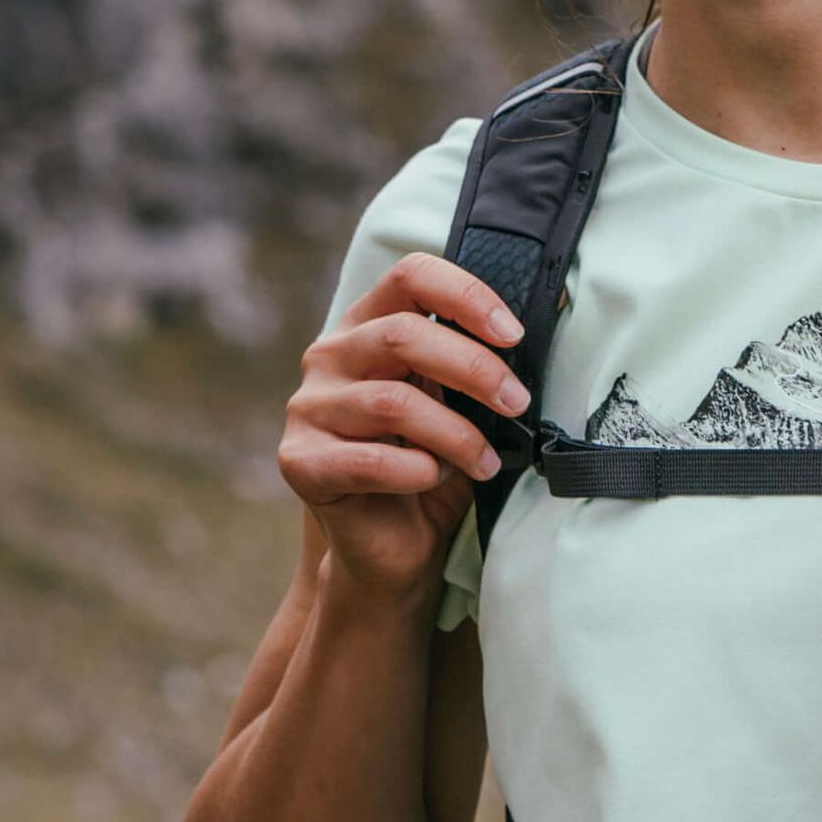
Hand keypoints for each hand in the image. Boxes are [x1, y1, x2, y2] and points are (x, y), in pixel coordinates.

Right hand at [277, 251, 524, 603]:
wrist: (392, 545)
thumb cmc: (429, 464)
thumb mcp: (455, 403)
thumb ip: (468, 366)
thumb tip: (521, 343)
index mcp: (369, 324)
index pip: (411, 276)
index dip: (466, 295)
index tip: (512, 334)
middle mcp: (329, 355)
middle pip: (403, 336)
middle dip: (474, 368)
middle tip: (516, 402)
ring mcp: (308, 407)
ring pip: (392, 402)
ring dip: (456, 434)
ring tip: (487, 461)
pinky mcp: (299, 461)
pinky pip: (370, 459)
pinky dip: (418, 470)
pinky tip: (434, 479)